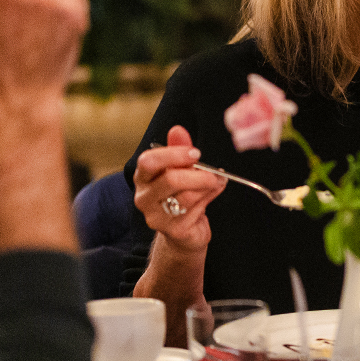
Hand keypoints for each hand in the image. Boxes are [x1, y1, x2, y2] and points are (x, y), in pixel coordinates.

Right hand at [134, 125, 225, 252]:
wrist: (185, 230)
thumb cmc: (181, 193)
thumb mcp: (180, 169)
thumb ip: (179, 149)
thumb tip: (177, 129)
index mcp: (142, 178)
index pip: (148, 161)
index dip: (173, 154)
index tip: (195, 153)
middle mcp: (144, 198)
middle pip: (170, 180)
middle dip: (197, 174)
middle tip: (212, 172)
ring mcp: (156, 216)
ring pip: (186, 195)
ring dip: (207, 186)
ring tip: (216, 181)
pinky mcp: (173, 230)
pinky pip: (195, 210)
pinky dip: (209, 198)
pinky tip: (214, 192)